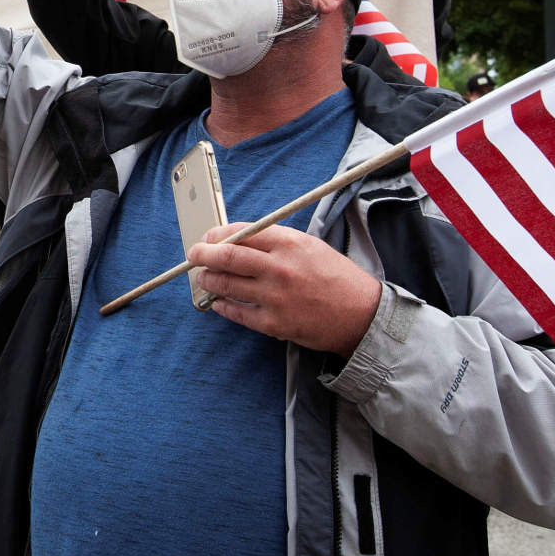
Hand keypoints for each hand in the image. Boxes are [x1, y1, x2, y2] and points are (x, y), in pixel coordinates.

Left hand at [189, 222, 382, 355]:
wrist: (361, 315)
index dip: (218, 234)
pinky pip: (237, 313)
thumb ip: (276, 241)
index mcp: (289, 243)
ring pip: (226, 284)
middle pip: (227, 256)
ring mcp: (274, 297)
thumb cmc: (337, 278)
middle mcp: (279, 268)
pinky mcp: (273, 323)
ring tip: (203, 277)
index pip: (242, 232)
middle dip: (202, 254)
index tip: (208, 236)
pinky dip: (222, 305)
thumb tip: (240, 239)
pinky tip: (217, 302)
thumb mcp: (310, 246)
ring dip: (208, 280)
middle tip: (193, 255)